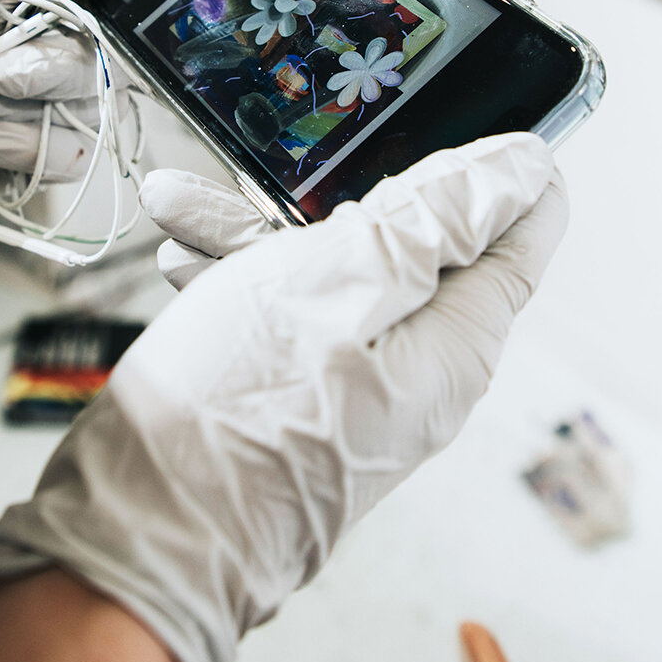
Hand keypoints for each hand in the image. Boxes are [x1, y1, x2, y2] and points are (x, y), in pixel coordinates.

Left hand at [0, 0, 169, 204]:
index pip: (113, 0)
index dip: (106, 15)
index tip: (68, 18)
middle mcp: (40, 42)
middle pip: (104, 64)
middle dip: (43, 69)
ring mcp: (29, 100)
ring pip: (88, 113)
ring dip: (21, 111)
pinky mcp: (17, 151)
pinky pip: (62, 158)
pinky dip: (15, 150)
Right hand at [0, 133, 566, 661]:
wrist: (139, 534)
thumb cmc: (236, 412)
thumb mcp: (341, 283)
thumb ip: (437, 222)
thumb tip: (522, 172)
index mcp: (454, 345)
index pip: (519, 239)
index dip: (500, 175)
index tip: (461, 127)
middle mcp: (420, 371)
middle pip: (416, 247)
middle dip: (346, 196)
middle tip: (285, 166)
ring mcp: (362, 386)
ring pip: (337, 275)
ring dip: (266, 234)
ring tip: (183, 206)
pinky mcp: (308, 396)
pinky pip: (295, 315)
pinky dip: (244, 277)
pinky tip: (184, 255)